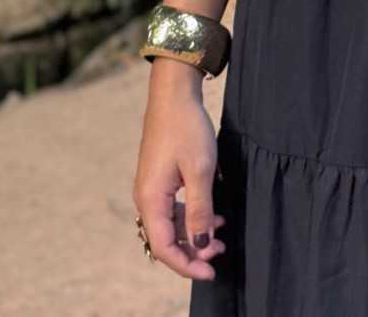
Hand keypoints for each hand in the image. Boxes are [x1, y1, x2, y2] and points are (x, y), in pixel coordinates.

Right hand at [132, 66, 227, 281]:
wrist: (174, 94)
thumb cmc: (186, 128)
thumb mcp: (200, 171)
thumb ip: (199, 210)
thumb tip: (199, 244)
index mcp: (151, 199)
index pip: (164, 247)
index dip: (186, 265)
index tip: (210, 272)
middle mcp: (146, 198)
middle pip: (166, 238)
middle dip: (193, 251)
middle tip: (221, 252)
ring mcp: (152, 188)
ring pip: (171, 224)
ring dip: (194, 233)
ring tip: (221, 234)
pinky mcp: (161, 178)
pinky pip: (173, 208)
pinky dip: (192, 216)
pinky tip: (213, 215)